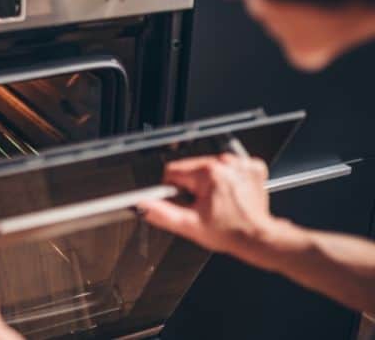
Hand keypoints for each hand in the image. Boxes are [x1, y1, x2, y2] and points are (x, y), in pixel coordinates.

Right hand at [139, 154, 276, 256]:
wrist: (259, 239)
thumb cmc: (230, 233)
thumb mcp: (190, 226)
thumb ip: (162, 213)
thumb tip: (143, 204)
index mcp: (207, 173)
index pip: (173, 171)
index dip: (174, 190)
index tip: (188, 203)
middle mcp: (224, 163)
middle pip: (191, 169)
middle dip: (192, 187)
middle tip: (204, 206)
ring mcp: (240, 164)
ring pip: (208, 167)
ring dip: (209, 183)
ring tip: (218, 202)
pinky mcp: (251, 167)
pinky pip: (229, 168)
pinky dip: (228, 180)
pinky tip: (230, 194)